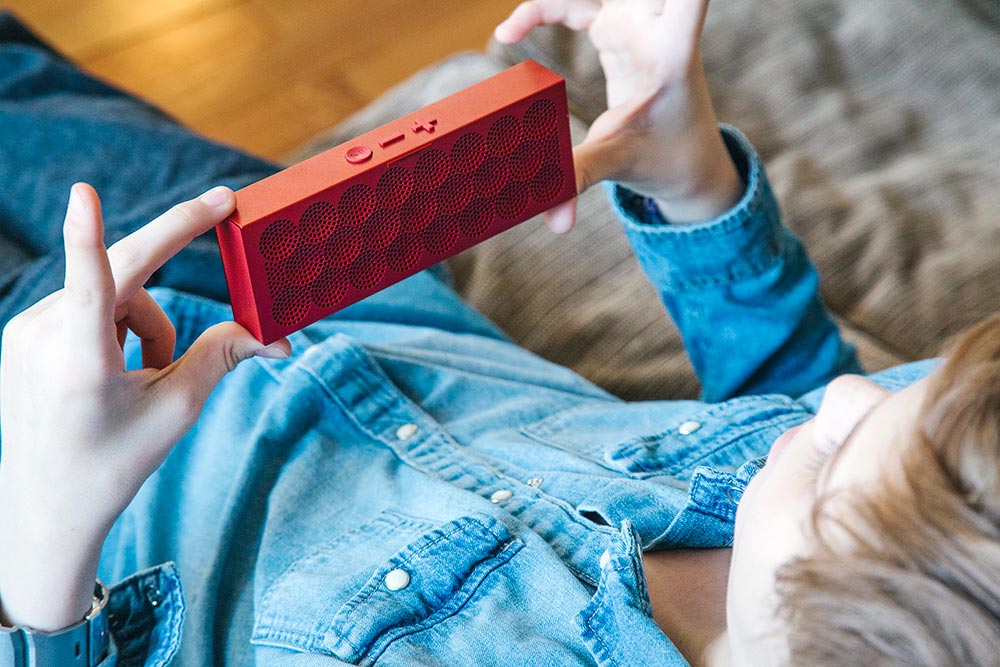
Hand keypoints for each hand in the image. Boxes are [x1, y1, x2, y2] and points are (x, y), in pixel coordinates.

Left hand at [0, 183, 288, 630]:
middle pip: (125, 278)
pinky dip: (115, 329)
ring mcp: (26, 332)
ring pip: (110, 294)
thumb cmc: (115, 463)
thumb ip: (222, 356)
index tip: (83, 191)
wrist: (49, 507)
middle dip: (166, 306)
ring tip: (145, 377)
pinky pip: (86, 306)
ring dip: (143, 324)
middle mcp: (44, 338)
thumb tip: (275, 335)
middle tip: (205, 267)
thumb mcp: (177, 410)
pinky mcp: (21, 334)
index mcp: (82, 362)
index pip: (93, 285)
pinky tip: (113, 372)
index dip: (88, 233)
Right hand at [495, 0, 742, 230]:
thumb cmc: (667, 160)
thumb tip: (551, 219)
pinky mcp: (616, 34)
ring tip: (510, 30)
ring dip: (552, 3)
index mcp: (669, 51)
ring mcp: (634, 26)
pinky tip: (508, 35)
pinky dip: (541, 12)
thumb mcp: (620, 164)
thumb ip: (579, 180)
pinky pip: (573, 6)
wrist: (688, 165)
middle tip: (546, 12)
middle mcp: (653, 28)